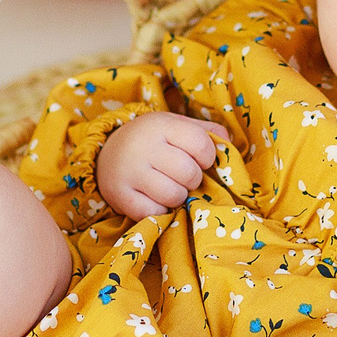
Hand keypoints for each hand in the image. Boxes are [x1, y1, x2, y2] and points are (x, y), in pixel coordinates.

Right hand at [95, 111, 227, 219]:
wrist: (107, 154)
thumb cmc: (153, 141)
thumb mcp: (176, 126)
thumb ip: (206, 132)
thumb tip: (230, 146)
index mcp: (160, 125)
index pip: (201, 144)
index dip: (207, 157)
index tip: (199, 159)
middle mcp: (142, 146)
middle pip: (189, 173)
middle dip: (194, 179)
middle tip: (183, 176)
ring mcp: (130, 172)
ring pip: (174, 195)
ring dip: (178, 197)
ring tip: (170, 188)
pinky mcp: (120, 196)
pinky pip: (154, 212)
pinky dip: (160, 210)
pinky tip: (155, 199)